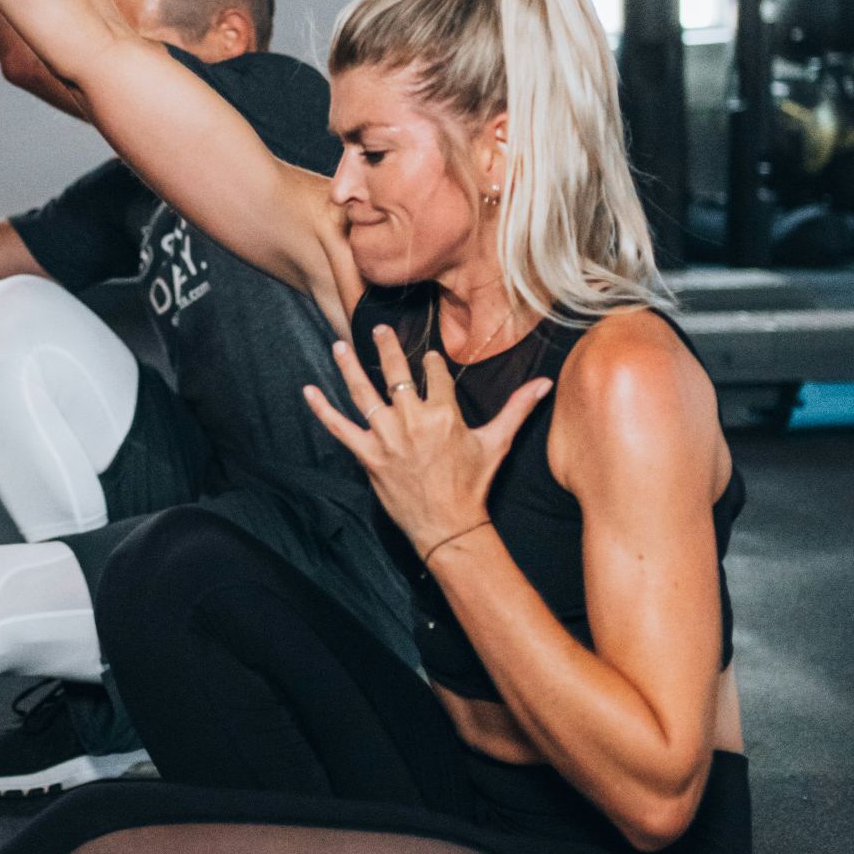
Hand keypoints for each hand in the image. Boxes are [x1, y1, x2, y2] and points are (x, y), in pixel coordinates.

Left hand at [302, 324, 550, 555]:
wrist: (448, 525)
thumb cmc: (473, 484)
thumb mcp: (496, 442)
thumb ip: (517, 408)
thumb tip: (545, 382)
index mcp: (444, 413)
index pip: (434, 374)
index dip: (432, 363)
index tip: (429, 357)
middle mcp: (412, 420)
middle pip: (396, 374)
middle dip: (386, 348)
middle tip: (378, 328)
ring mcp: (387, 437)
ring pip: (363, 393)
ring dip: (349, 367)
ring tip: (339, 345)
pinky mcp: (367, 455)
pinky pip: (339, 427)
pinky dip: (322, 409)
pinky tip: (308, 390)